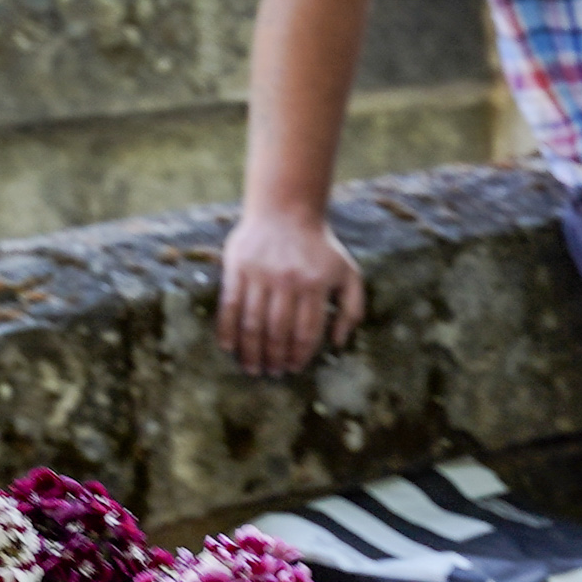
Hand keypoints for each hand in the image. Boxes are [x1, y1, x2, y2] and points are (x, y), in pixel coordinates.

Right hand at [214, 201, 362, 377]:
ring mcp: (260, 273)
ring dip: (252, 351)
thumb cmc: (319, 248)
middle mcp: (288, 280)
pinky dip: (228, 329)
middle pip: (278, 332)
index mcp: (315, 284)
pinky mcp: (237, 267)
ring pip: (253, 323)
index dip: (300, 355)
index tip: (294, 368)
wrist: (287, 209)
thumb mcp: (348, 273)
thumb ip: (353, 308)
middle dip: (275, 358)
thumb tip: (338, 343)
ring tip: (252, 367)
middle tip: (272, 372)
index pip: (306, 331)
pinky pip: (230, 305)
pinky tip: (229, 347)